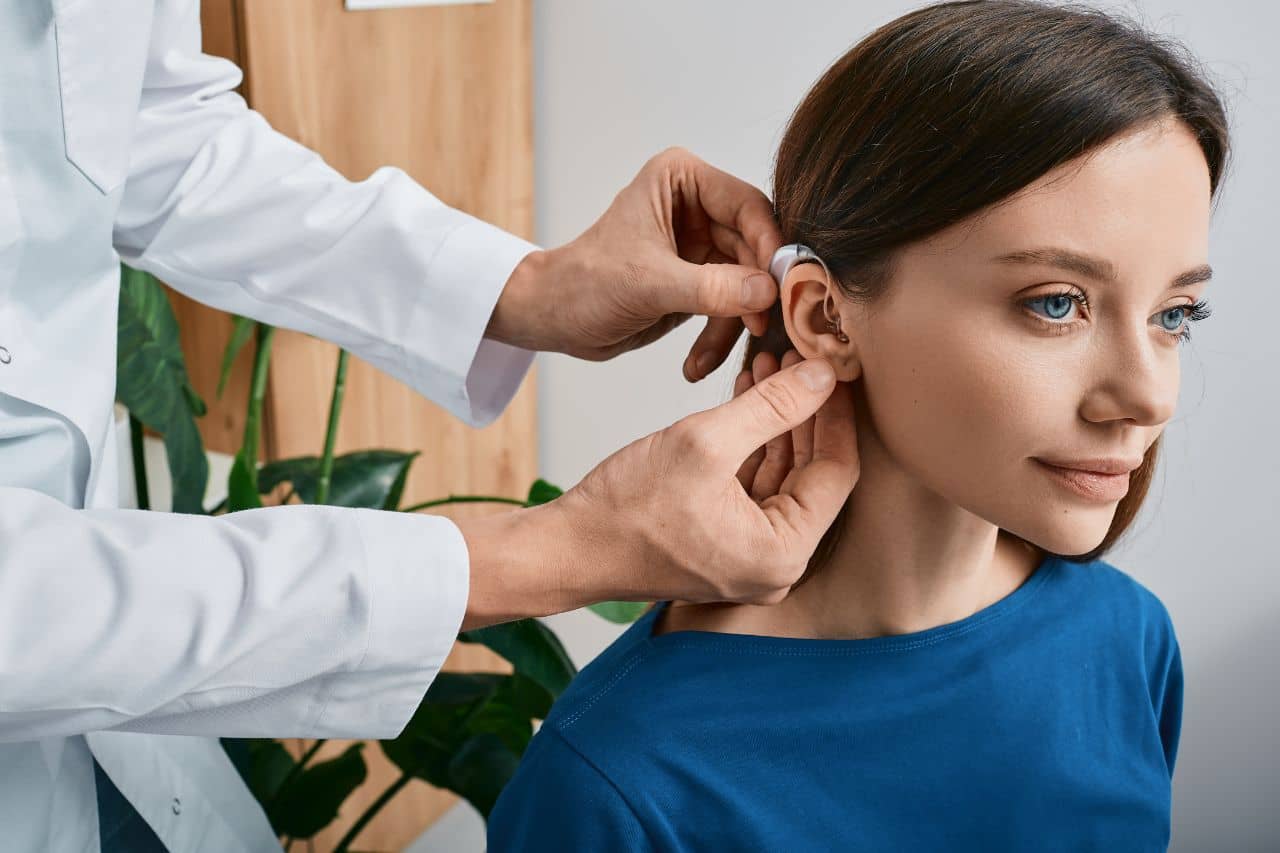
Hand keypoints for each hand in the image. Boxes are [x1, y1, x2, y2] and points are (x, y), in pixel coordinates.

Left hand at [485, 147, 782, 381]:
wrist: (555, 318)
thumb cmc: (584, 284)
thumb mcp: (649, 285)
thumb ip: (710, 287)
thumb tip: (767, 292)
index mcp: (682, 180)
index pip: (748, 206)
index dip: (769, 246)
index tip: (782, 286)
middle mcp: (698, 205)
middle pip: (756, 247)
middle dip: (757, 292)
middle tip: (764, 328)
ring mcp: (702, 245)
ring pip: (748, 283)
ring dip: (736, 323)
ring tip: (716, 356)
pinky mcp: (701, 281)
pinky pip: (731, 307)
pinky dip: (720, 337)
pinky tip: (697, 364)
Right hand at [554, 356, 857, 607]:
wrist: (571, 546)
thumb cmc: (627, 508)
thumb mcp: (707, 442)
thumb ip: (774, 406)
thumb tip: (824, 374)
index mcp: (783, 552)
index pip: (836, 471)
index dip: (835, 413)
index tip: (832, 368)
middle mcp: (776, 564)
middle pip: (812, 474)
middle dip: (804, 412)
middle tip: (799, 359)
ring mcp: (750, 558)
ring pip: (783, 477)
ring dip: (777, 422)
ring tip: (768, 366)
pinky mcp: (726, 546)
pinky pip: (754, 488)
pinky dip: (753, 445)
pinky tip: (747, 397)